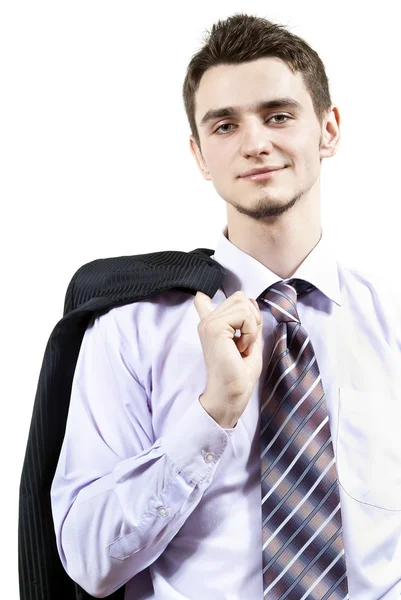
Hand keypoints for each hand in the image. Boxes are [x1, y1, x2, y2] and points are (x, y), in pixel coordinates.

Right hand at [194, 290, 263, 420]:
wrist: (232, 393)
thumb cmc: (240, 374)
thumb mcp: (250, 340)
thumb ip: (249, 321)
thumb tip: (250, 299)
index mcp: (213, 327)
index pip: (202, 302)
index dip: (205, 298)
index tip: (201, 298)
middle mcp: (207, 322)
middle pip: (239, 298)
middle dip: (252, 318)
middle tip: (245, 342)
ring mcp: (209, 323)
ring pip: (243, 303)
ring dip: (251, 326)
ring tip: (243, 346)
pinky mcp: (214, 327)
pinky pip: (244, 315)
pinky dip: (250, 332)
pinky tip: (241, 348)